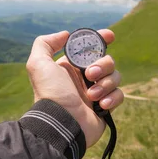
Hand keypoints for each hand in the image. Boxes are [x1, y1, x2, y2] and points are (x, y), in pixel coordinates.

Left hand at [26, 30, 123, 147]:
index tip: (109, 36)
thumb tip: (65, 35)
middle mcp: (85, 78)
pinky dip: (112, 98)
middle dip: (103, 65)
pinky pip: (119, 95)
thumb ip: (45, 43)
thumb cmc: (50, 93)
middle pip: (107, 61)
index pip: (91, 48)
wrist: (61, 123)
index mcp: (72, 67)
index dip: (102, 39)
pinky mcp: (106, 107)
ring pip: (115, 77)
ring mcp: (97, 93)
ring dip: (105, 83)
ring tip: (91, 96)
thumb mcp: (38, 64)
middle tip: (90, 75)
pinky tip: (100, 105)